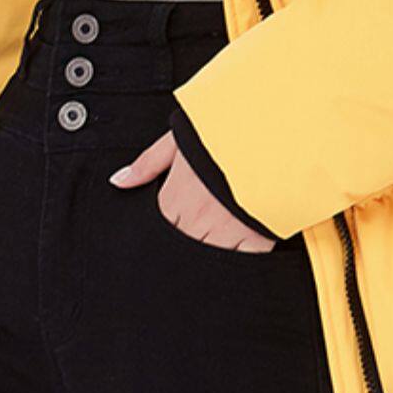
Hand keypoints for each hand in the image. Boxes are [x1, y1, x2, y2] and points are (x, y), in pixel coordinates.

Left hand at [109, 131, 276, 251]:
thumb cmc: (227, 132)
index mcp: (177, 194)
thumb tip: (119, 181)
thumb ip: (147, 163)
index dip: (160, 232)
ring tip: (208, 253)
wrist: (274, 130)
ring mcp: (227, 230)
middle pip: (179, 248)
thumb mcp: (180, 138)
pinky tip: (236, 258)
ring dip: (205, 256)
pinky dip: (236, 262)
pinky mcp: (257, 237)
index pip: (158, 227)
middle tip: (187, 245)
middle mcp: (199, 218)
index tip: (170, 228)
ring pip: (206, 260)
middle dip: (181, 247)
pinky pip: (241, 262)